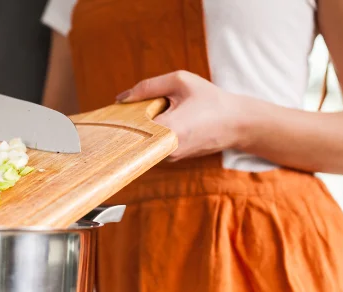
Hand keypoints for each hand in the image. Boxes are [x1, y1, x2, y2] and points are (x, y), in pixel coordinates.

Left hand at [116, 71, 244, 161]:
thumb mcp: (181, 82)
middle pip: (133, 136)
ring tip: (148, 111)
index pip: (130, 128)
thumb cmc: (211, 100)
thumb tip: (121, 98)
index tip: (105, 114)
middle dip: (127, 121)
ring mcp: (169, 158)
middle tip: (122, 108)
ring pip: (143, 141)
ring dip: (141, 126)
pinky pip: (152, 144)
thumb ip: (148, 87)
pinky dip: (150, 132)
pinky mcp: (171, 159)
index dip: (117, 119)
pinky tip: (157, 119)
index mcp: (168, 130)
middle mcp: (166, 150)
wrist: (238, 124)